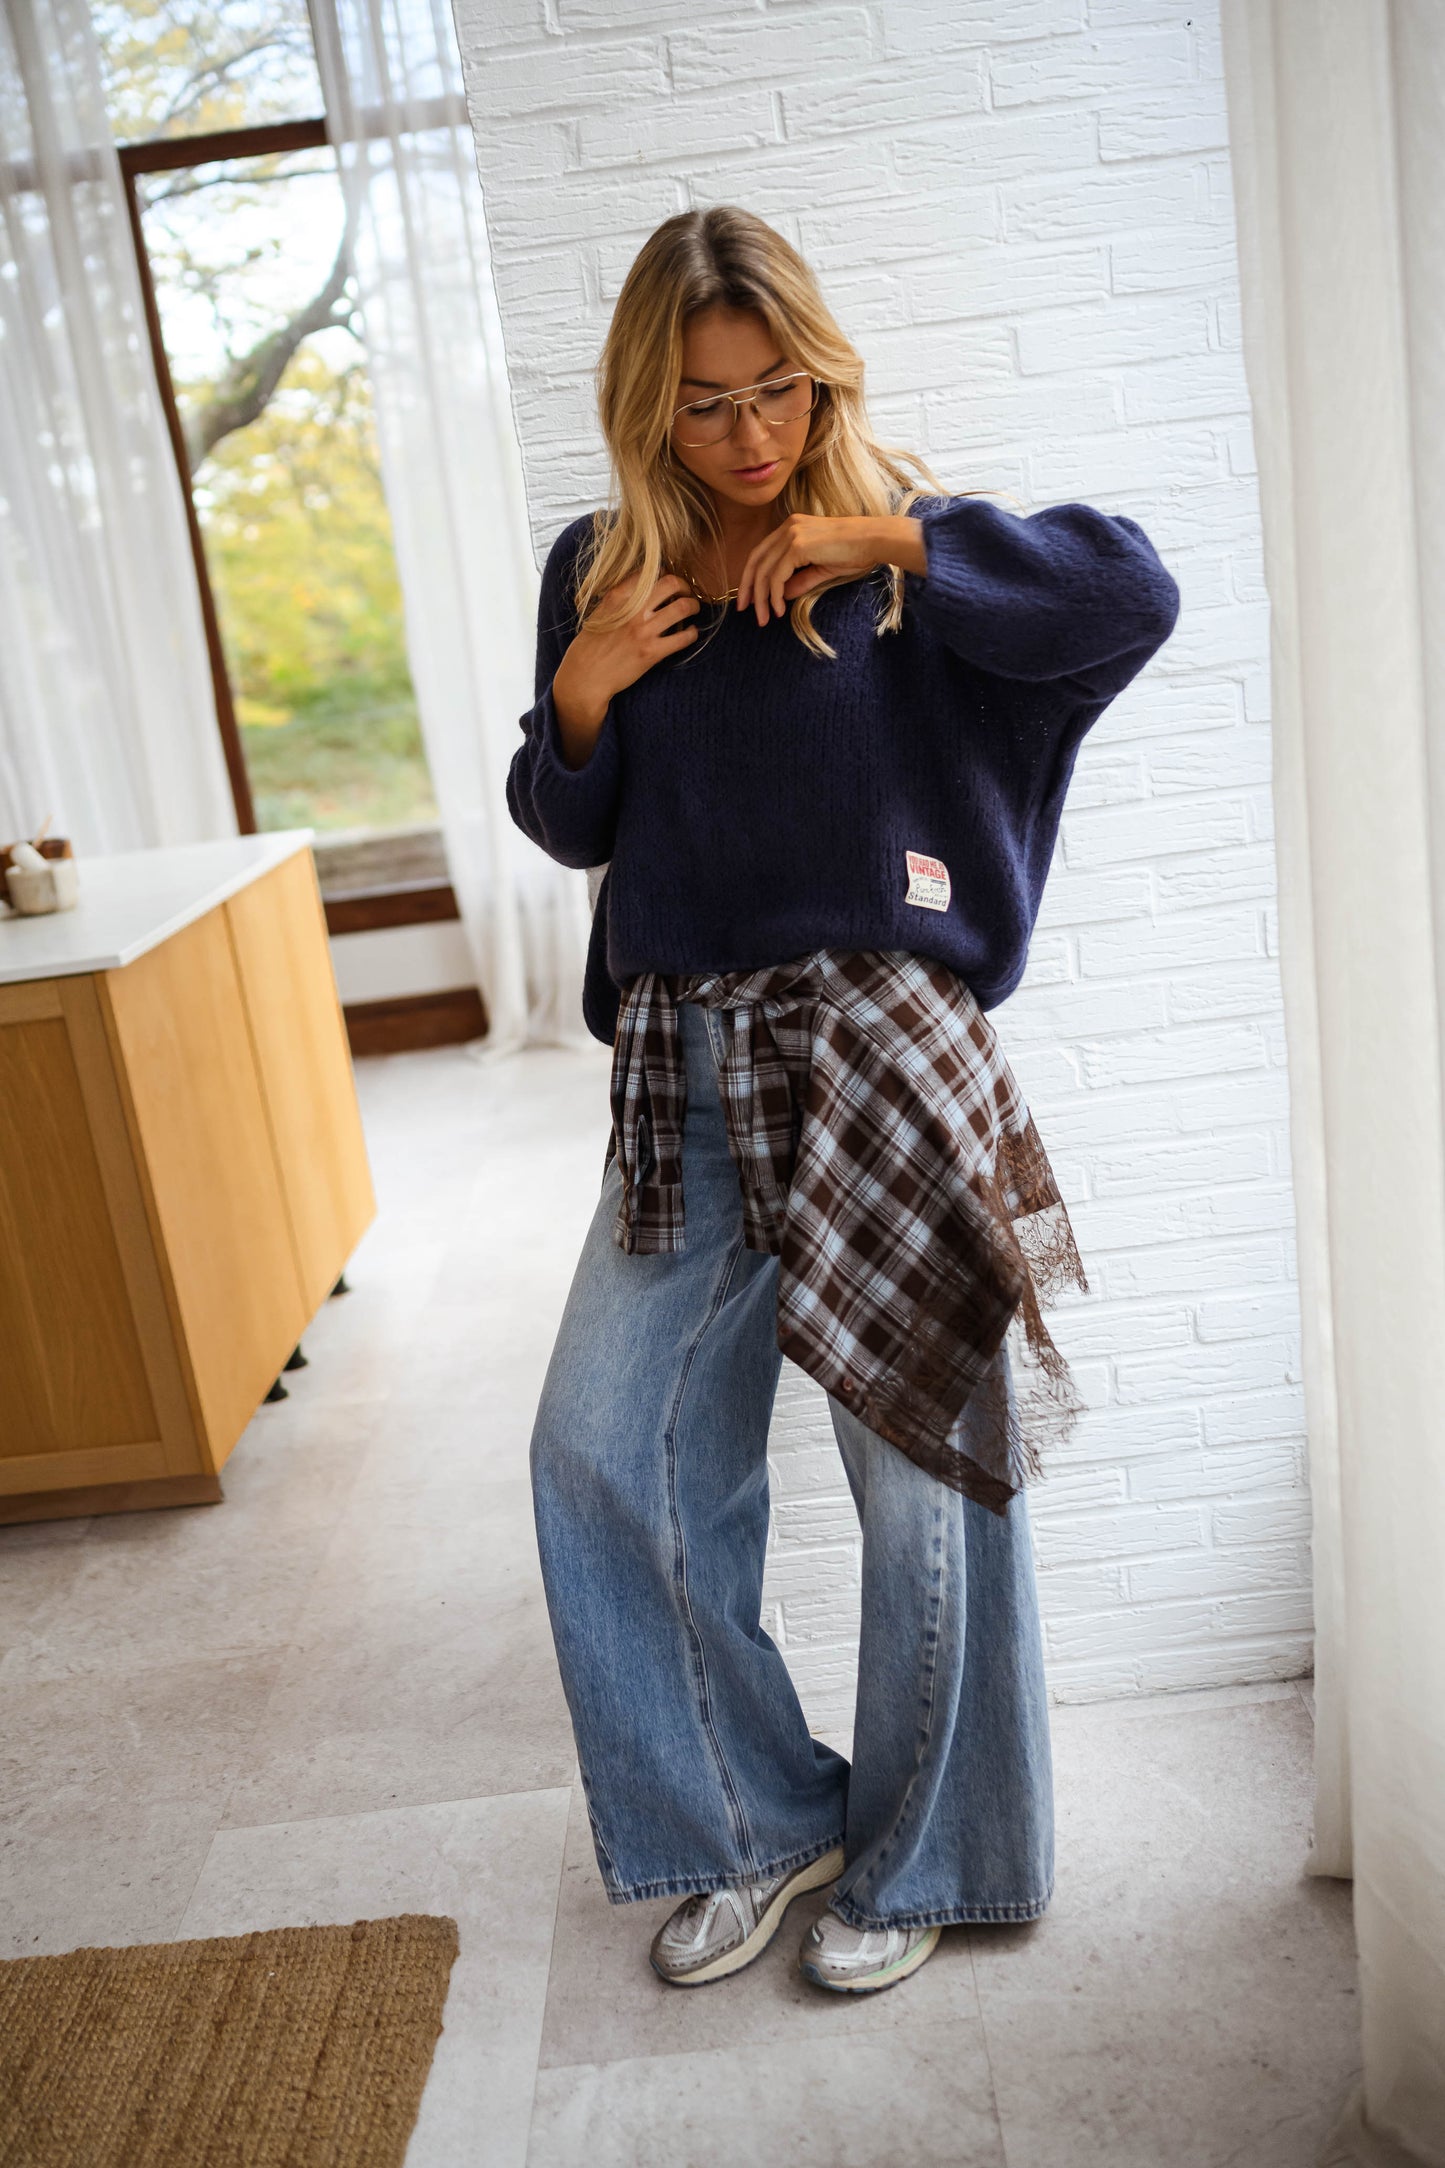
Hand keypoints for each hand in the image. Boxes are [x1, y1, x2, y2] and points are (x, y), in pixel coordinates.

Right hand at [552, 570, 699, 766]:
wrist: (585, 676)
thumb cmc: (590, 645)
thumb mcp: (600, 611)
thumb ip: (621, 598)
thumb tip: (643, 586)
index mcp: (618, 596)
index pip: (651, 572)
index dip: (665, 574)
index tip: (668, 584)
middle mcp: (633, 610)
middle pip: (672, 583)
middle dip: (685, 586)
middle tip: (686, 594)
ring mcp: (643, 631)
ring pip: (683, 607)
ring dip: (693, 606)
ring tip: (693, 610)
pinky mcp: (652, 652)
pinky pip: (683, 637)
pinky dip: (692, 633)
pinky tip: (690, 633)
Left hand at [735, 514, 880, 627]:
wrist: (873, 540)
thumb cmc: (854, 552)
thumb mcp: (821, 568)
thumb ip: (800, 580)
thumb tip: (782, 596)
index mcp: (791, 527)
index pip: (761, 553)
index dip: (751, 576)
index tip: (749, 598)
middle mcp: (788, 527)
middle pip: (756, 560)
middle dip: (748, 588)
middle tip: (744, 610)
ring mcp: (791, 534)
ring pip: (764, 571)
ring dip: (762, 598)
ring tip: (763, 618)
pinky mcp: (797, 545)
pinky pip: (777, 576)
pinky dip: (775, 595)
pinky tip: (779, 609)